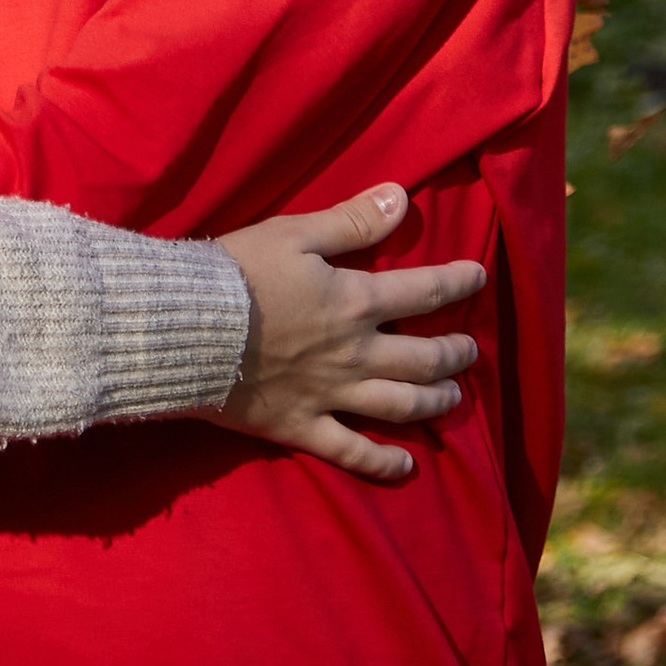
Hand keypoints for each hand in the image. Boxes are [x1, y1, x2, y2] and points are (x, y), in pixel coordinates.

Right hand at [211, 185, 484, 486]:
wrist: (186, 329)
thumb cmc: (237, 273)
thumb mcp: (294, 233)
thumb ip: (352, 221)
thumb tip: (401, 197)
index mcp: (354, 301)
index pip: (423, 291)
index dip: (456, 283)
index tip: (479, 277)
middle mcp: (354, 353)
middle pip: (421, 358)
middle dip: (453, 354)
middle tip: (470, 351)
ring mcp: (330, 395)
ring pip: (398, 405)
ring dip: (432, 401)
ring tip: (452, 398)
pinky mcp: (300, 426)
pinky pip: (350, 452)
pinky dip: (381, 463)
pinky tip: (404, 467)